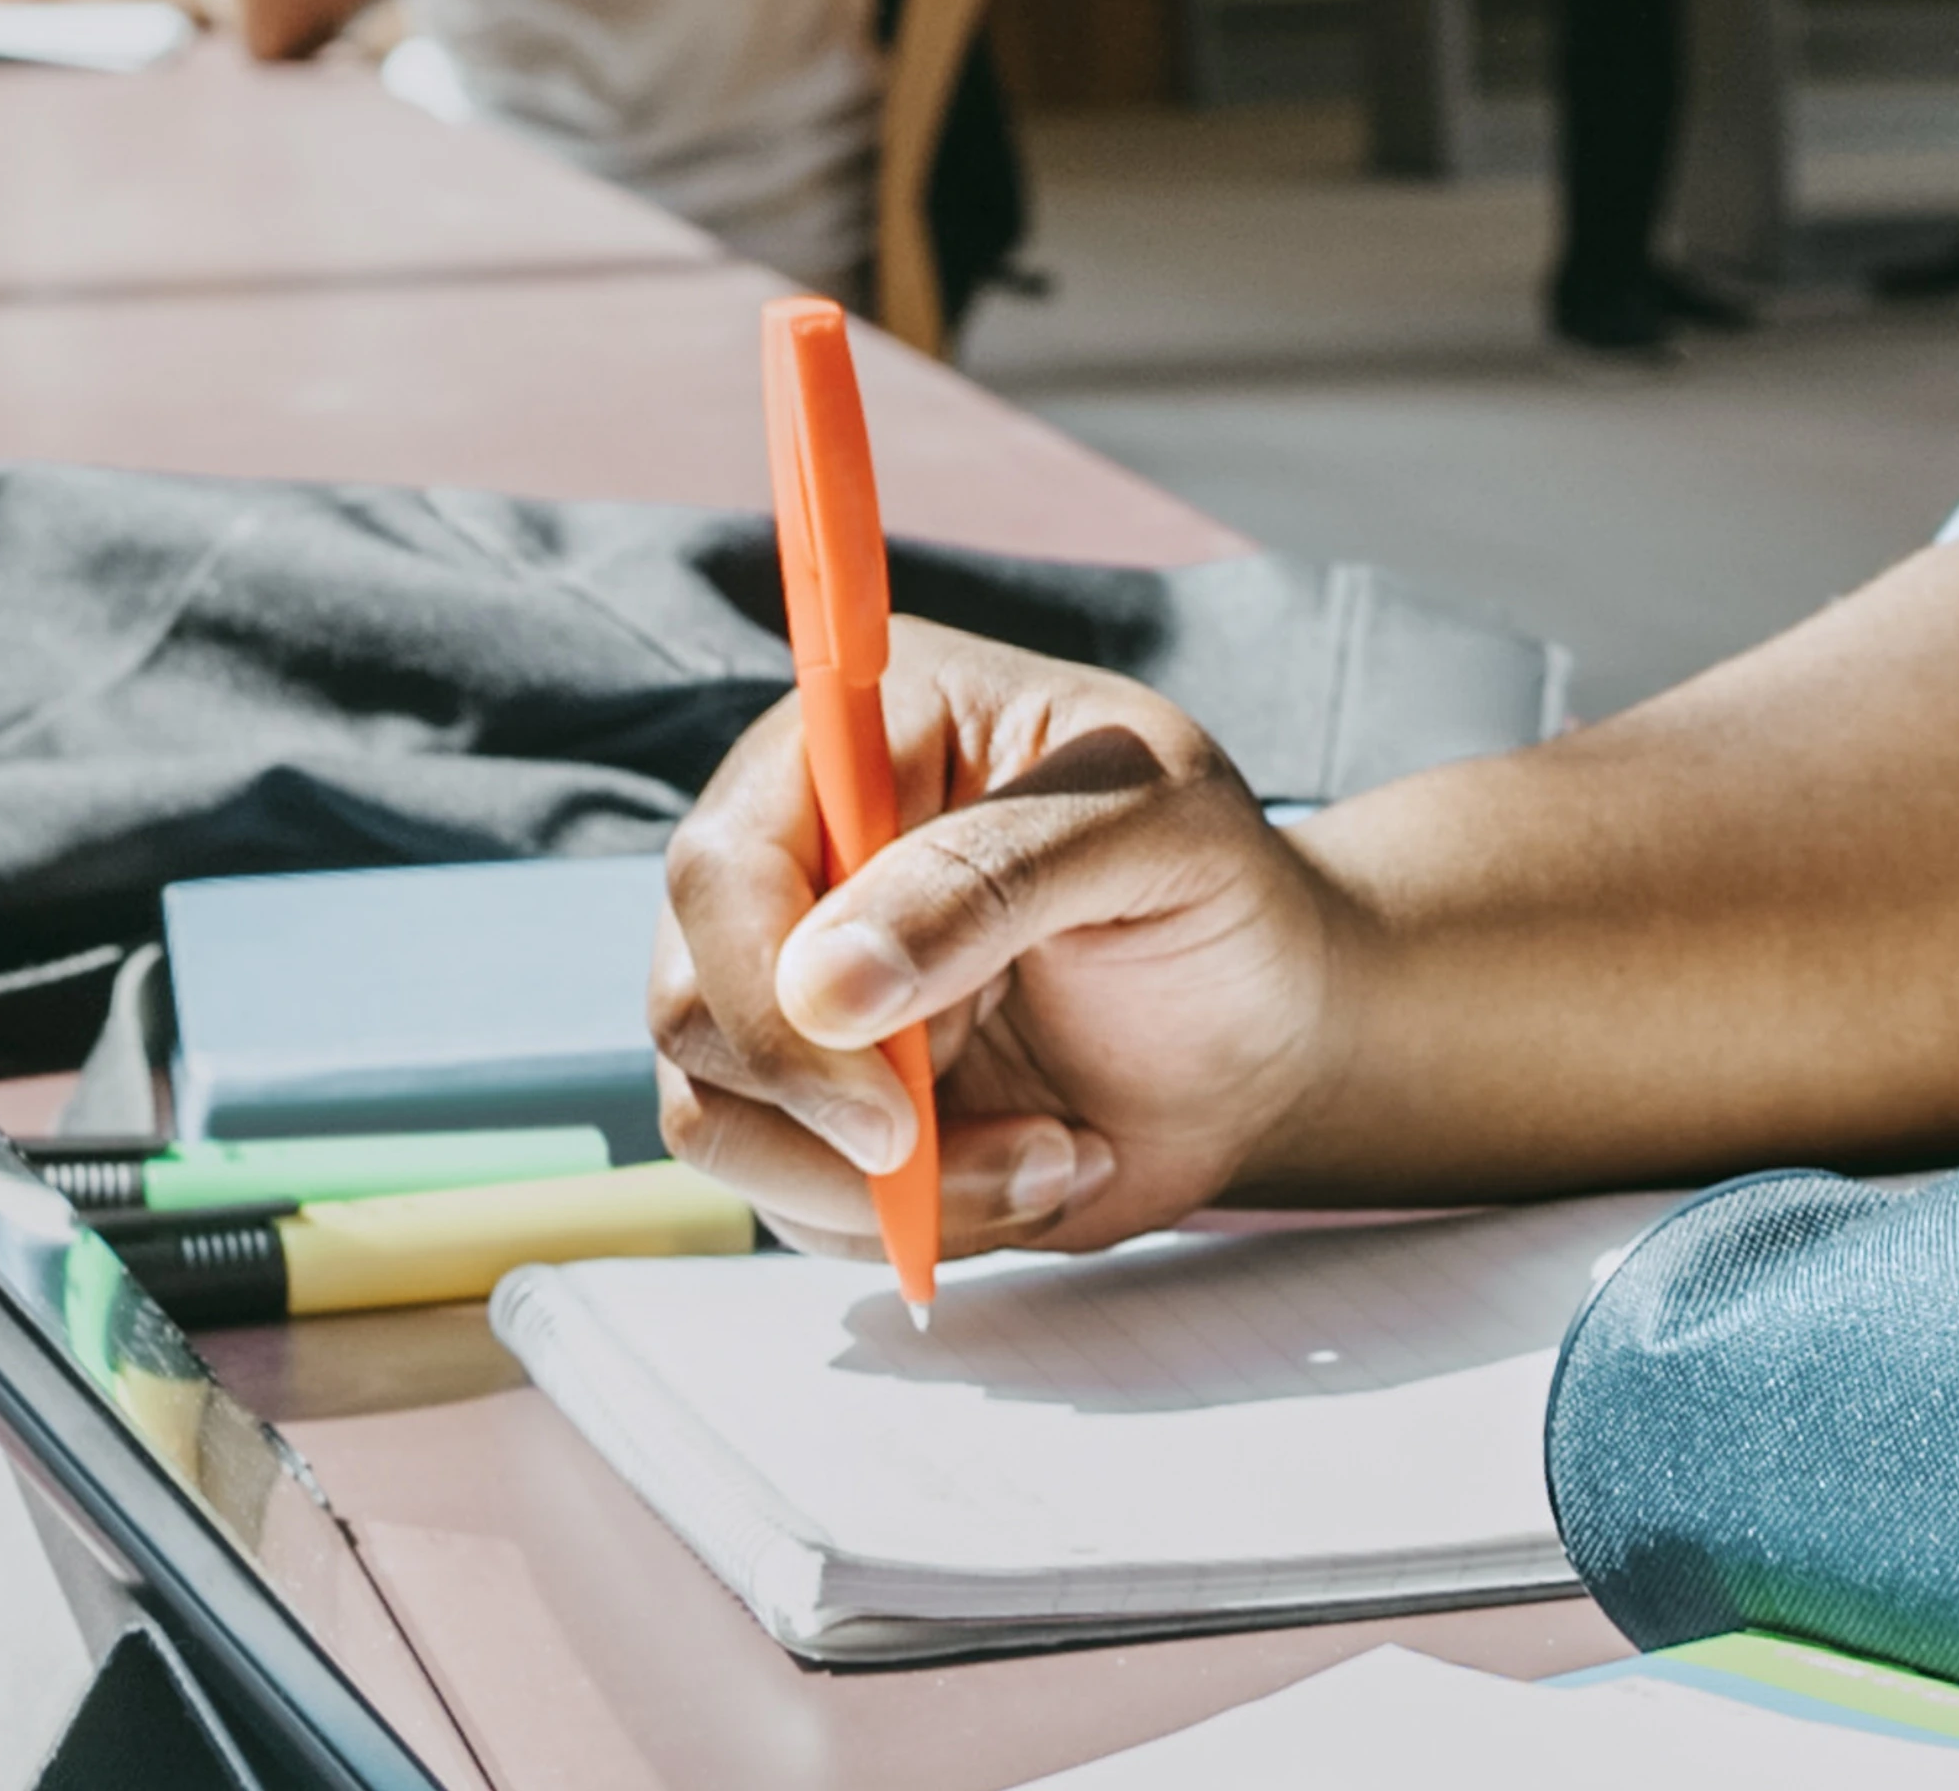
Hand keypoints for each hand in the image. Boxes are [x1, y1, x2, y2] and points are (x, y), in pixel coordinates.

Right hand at [654, 623, 1353, 1259]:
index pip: (722, 865)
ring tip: (1060, 1151)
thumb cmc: (1220, 892)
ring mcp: (789, 991)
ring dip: (891, 1187)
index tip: (891, 1100)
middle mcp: (793, 859)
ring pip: (720, 1121)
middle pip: (690, 1007)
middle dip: (839, 1114)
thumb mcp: (1157, 829)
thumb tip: (823, 985)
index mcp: (857, 738)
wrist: (1268, 1026)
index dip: (770, 995)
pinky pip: (788, 1198)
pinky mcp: (816, 1104)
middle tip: (1009, 1142)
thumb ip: (997, 874)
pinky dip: (920, 1221)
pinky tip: (1045, 1165)